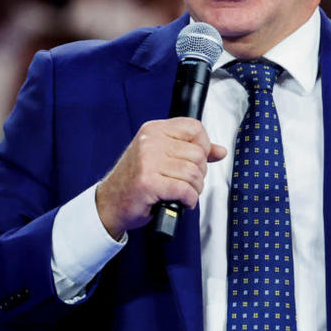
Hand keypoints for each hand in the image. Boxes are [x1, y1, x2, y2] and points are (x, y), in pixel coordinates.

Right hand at [95, 118, 226, 239]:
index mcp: (154, 130)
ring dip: (194, 189)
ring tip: (182, 193)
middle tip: (185, 182)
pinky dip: (189, 200)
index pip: (194, 127)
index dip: (204, 146)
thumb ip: (191, 151)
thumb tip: (220, 151)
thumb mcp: (162, 157)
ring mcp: (148, 162)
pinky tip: (180, 201)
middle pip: (198, 153)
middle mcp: (151, 142)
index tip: (197, 160)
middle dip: (199, 173)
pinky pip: (185, 190)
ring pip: (193, 173)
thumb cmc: (136, 180)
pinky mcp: (148, 183)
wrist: (110, 203)